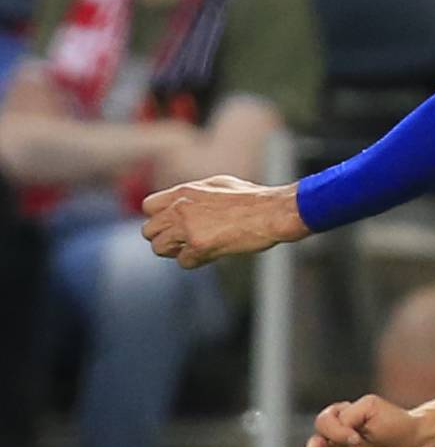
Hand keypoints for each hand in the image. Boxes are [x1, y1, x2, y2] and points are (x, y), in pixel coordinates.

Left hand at [140, 176, 308, 267]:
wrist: (273, 211)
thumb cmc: (255, 199)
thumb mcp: (220, 185)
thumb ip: (194, 194)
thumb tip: (182, 203)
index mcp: (186, 191)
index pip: (149, 207)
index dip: (159, 218)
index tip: (172, 225)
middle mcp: (181, 207)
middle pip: (149, 230)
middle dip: (165, 238)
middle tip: (183, 241)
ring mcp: (188, 227)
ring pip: (159, 248)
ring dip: (176, 252)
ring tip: (196, 248)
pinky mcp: (199, 245)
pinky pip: (183, 262)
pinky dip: (196, 261)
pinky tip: (213, 253)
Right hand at [275, 394, 425, 446]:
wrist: (414, 441)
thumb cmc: (394, 420)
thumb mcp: (371, 408)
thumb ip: (349, 417)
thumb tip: (338, 437)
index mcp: (341, 416)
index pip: (325, 421)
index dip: (336, 429)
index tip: (356, 435)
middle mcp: (336, 436)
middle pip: (314, 440)